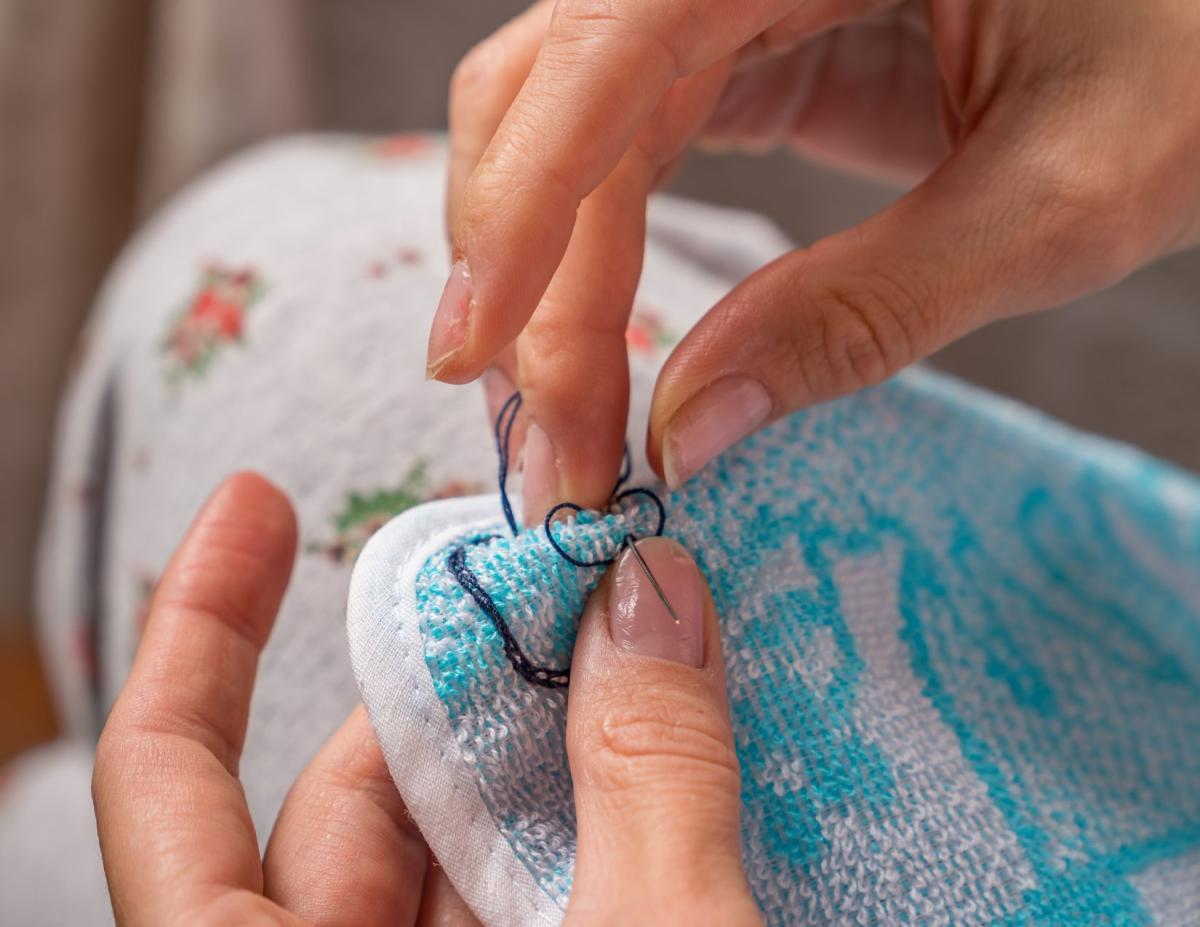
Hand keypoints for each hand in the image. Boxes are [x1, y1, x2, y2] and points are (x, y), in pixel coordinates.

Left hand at [94, 474, 761, 924]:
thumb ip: (650, 775)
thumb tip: (652, 591)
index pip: (165, 779)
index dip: (200, 627)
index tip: (259, 501)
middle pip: (346, 801)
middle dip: (457, 683)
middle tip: (568, 588)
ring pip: (443, 856)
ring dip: (542, 757)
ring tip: (643, 661)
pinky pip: (512, 903)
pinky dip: (580, 827)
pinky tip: (666, 763)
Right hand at [431, 0, 1199, 522]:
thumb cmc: (1195, 63)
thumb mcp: (1058, 198)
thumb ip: (867, 312)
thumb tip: (687, 430)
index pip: (608, 53)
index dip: (522, 207)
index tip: (476, 354)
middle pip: (553, 99)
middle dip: (526, 281)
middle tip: (552, 449)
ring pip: (562, 127)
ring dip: (541, 279)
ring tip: (559, 414)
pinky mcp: (742, 54)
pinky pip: (621, 148)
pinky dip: (591, 256)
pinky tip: (595, 342)